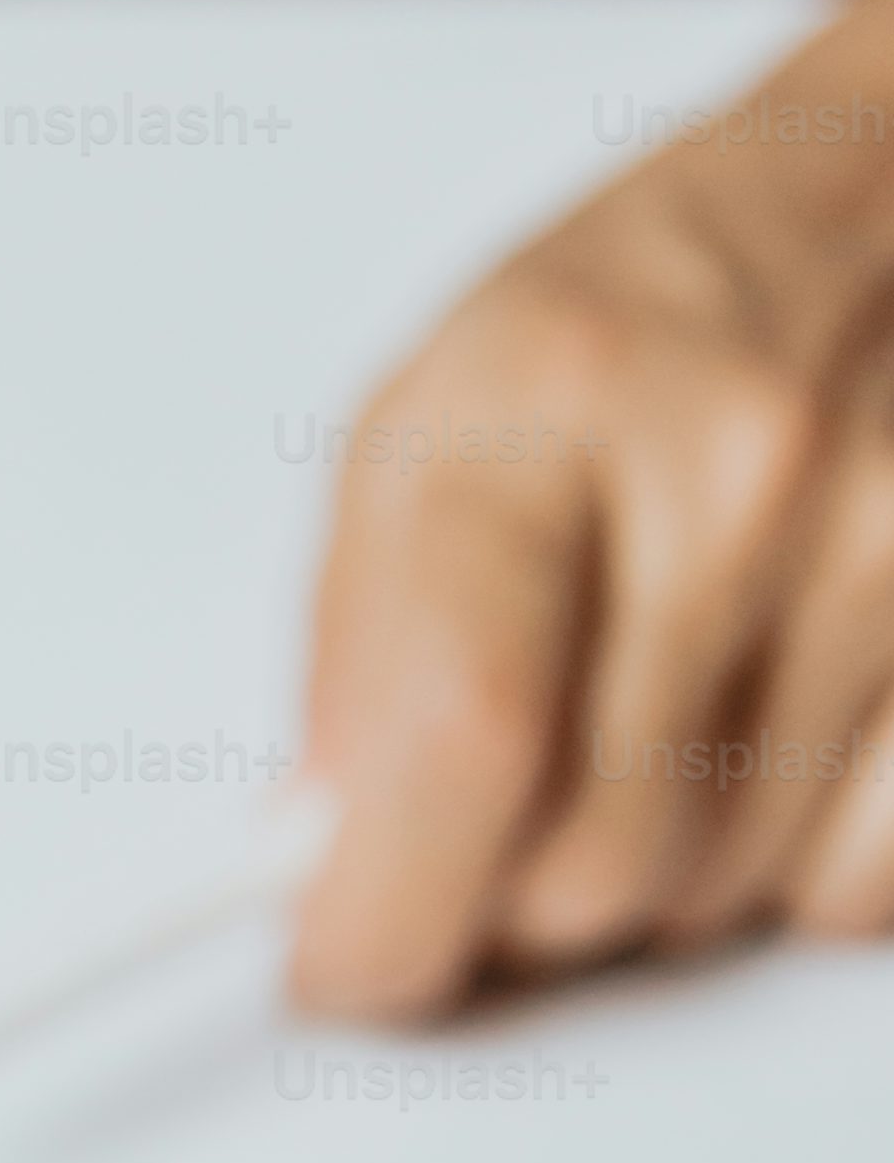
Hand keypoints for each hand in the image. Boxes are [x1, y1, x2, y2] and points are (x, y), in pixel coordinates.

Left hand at [291, 0, 893, 1017]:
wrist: (860, 198)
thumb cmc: (625, 326)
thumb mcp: (421, 431)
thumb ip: (352, 655)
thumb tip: (324, 856)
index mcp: (544, 401)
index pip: (462, 727)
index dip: (388, 904)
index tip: (349, 964)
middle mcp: (737, 465)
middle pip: (586, 857)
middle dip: (508, 893)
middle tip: (496, 814)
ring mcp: (890, 542)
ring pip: (714, 895)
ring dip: (646, 871)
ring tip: (642, 726)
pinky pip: (853, 885)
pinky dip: (785, 868)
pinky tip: (758, 743)